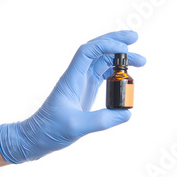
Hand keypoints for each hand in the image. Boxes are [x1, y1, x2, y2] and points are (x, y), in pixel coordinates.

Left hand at [0, 31, 145, 163]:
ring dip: (120, 57)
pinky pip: (103, 73)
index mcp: (72, 78)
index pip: (88, 51)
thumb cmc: (49, 131)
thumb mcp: (77, 127)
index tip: (125, 50)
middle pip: (97, 48)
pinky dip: (117, 71)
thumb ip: (102, 120)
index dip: (107, 45)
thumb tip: (126, 113)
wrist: (36, 137)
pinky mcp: (86, 89)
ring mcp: (82, 81)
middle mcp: (77, 75)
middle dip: (116, 40)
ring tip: (140, 61)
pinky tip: (128, 75)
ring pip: (102, 60)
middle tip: (135, 38)